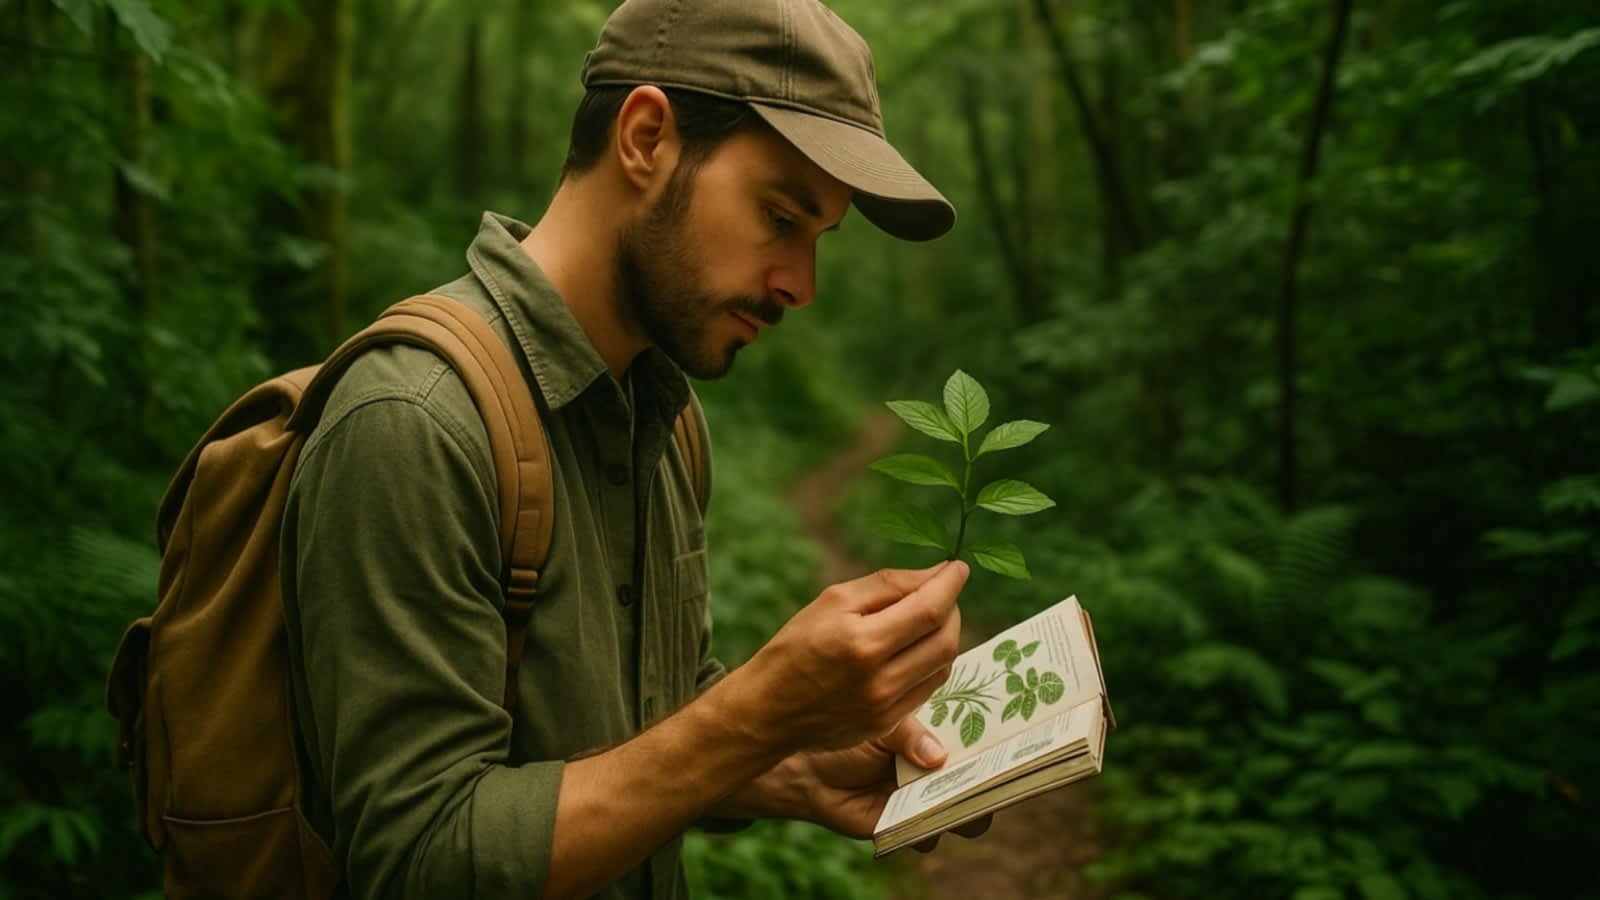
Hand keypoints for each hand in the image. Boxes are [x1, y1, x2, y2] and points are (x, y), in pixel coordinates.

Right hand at [735, 561, 968, 752]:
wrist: (769, 708)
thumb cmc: (797, 645)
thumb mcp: (833, 601)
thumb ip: (887, 584)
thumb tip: (936, 575)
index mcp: (862, 642)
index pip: (929, 610)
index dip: (951, 584)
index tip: (958, 568)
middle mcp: (879, 680)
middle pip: (945, 639)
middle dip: (951, 610)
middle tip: (940, 593)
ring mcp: (886, 708)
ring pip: (944, 666)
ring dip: (945, 636)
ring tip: (926, 620)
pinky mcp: (887, 725)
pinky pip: (928, 689)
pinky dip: (932, 663)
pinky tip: (915, 649)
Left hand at [798, 717, 992, 850]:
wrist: (809, 771)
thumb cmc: (848, 738)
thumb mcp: (881, 725)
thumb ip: (909, 735)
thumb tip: (939, 758)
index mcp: (942, 738)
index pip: (981, 739)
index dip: (1000, 737)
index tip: (1018, 733)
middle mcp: (941, 772)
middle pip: (983, 778)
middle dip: (995, 776)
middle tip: (1000, 770)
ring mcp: (928, 800)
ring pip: (966, 812)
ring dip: (968, 807)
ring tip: (963, 797)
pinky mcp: (908, 826)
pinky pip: (930, 834)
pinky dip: (928, 829)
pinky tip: (920, 819)